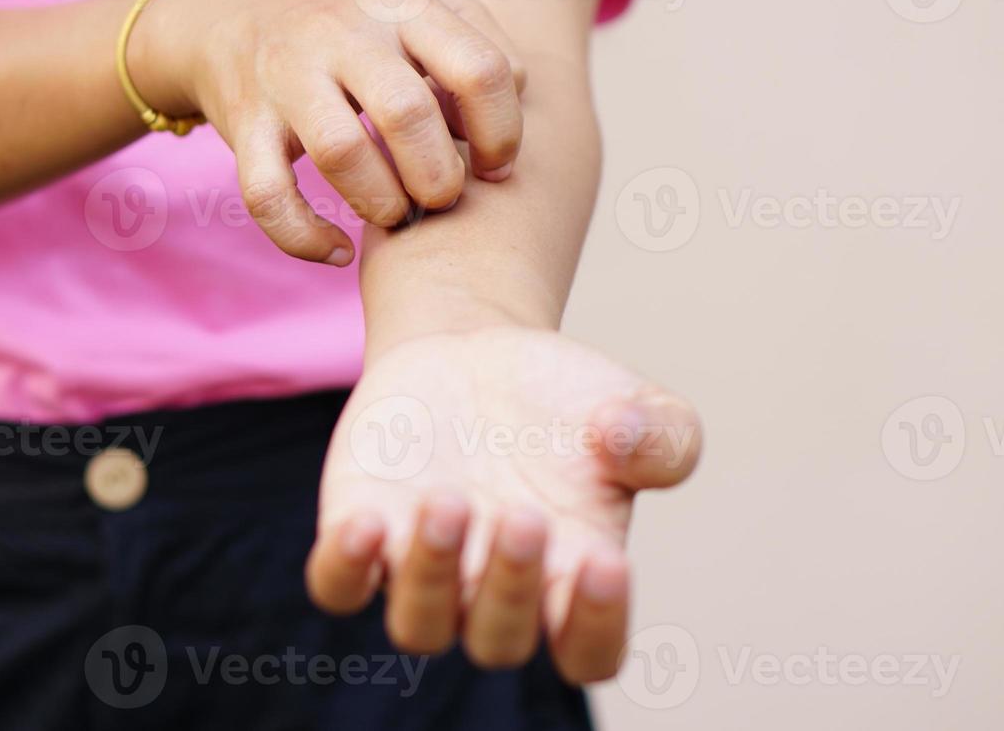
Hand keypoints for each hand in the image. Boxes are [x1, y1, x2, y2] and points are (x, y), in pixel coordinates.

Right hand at [131, 0, 525, 265]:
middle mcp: (342, 33)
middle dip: (440, 177)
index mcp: (402, 7)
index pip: (481, 69)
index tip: (496, 167)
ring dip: (382, 203)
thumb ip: (479, 48)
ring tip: (396, 215)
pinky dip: (305, 237)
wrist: (227, 18)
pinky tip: (338, 251)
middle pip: (409, 114)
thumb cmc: (351, 32)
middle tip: (442, 197)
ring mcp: (287, 76)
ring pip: (341, 152)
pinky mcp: (243, 123)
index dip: (502, 133)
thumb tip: (515, 111)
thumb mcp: (416, 14)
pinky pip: (268, 194)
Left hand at [305, 327, 701, 682]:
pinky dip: (345, 568)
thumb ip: (664, 436)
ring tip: (450, 502)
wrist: (477, 353)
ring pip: (418, 626)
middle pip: (498, 640)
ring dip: (431, 577)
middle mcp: (493, 587)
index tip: (606, 562)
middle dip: (509, 588)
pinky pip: (339, 585)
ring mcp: (422, 564)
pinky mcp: (362, 528)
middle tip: (522, 515)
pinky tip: (365, 522)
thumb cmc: (565, 400)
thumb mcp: (638, 404)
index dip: (596, 627)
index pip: (589, 651)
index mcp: (573, 575)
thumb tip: (620, 439)